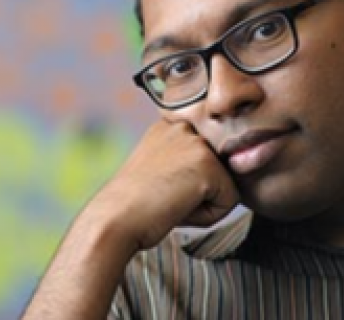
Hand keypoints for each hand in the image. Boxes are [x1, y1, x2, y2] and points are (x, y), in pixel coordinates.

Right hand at [91, 120, 239, 251]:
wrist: (114, 219)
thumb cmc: (134, 203)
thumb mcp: (159, 166)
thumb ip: (184, 159)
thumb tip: (219, 168)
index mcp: (171, 124)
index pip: (205, 157)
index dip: (190, 181)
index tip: (162, 186)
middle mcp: (186, 126)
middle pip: (218, 169)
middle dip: (200, 190)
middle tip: (166, 195)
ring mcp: (198, 143)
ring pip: (226, 184)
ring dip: (205, 202)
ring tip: (172, 201)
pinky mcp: (208, 165)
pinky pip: (230, 201)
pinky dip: (209, 215)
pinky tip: (179, 209)